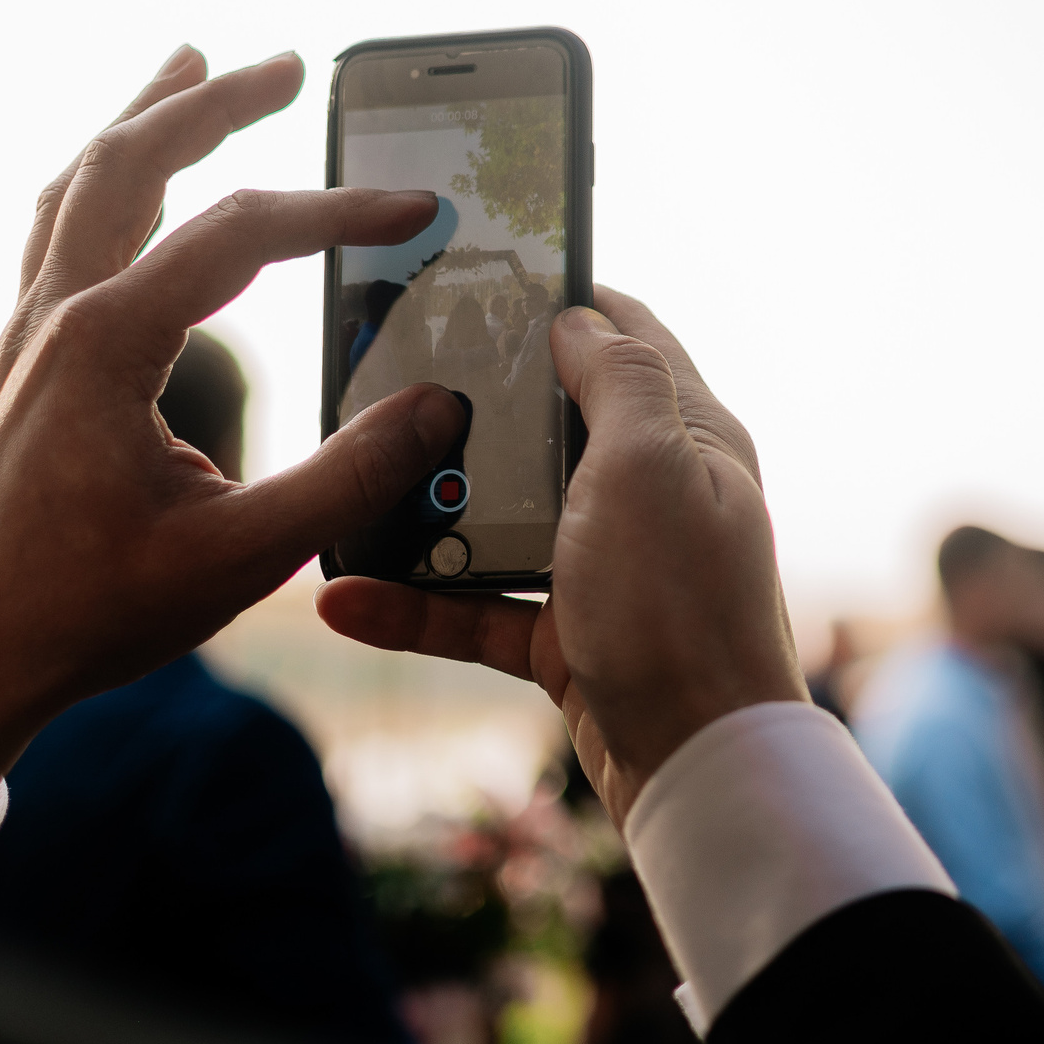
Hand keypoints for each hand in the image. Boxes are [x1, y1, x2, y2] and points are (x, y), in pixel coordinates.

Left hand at [0, 46, 462, 773]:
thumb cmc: (89, 611)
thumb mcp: (241, 555)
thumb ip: (348, 477)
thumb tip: (434, 409)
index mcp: (106, 343)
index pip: (238, 233)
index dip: (336, 212)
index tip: (412, 212)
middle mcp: (56, 316)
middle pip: (131, 160)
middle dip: (212, 102)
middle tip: (287, 65)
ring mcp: (28, 333)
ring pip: (81, 183)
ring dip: (142, 119)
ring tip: (188, 64)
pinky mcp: (24, 361)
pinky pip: (59, 229)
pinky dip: (104, 178)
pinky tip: (129, 183)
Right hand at [316, 289, 805, 825]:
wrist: (698, 765)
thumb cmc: (681, 605)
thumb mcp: (651, 464)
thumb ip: (617, 380)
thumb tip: (580, 318)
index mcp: (687, 437)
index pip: (628, 337)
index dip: (563, 301)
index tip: (483, 278)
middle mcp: (650, 494)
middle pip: (549, 427)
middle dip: (473, 406)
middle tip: (386, 377)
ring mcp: (606, 568)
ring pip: (500, 520)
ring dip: (426, 512)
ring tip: (350, 491)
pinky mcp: (568, 638)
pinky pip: (478, 610)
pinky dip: (415, 607)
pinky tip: (345, 602)